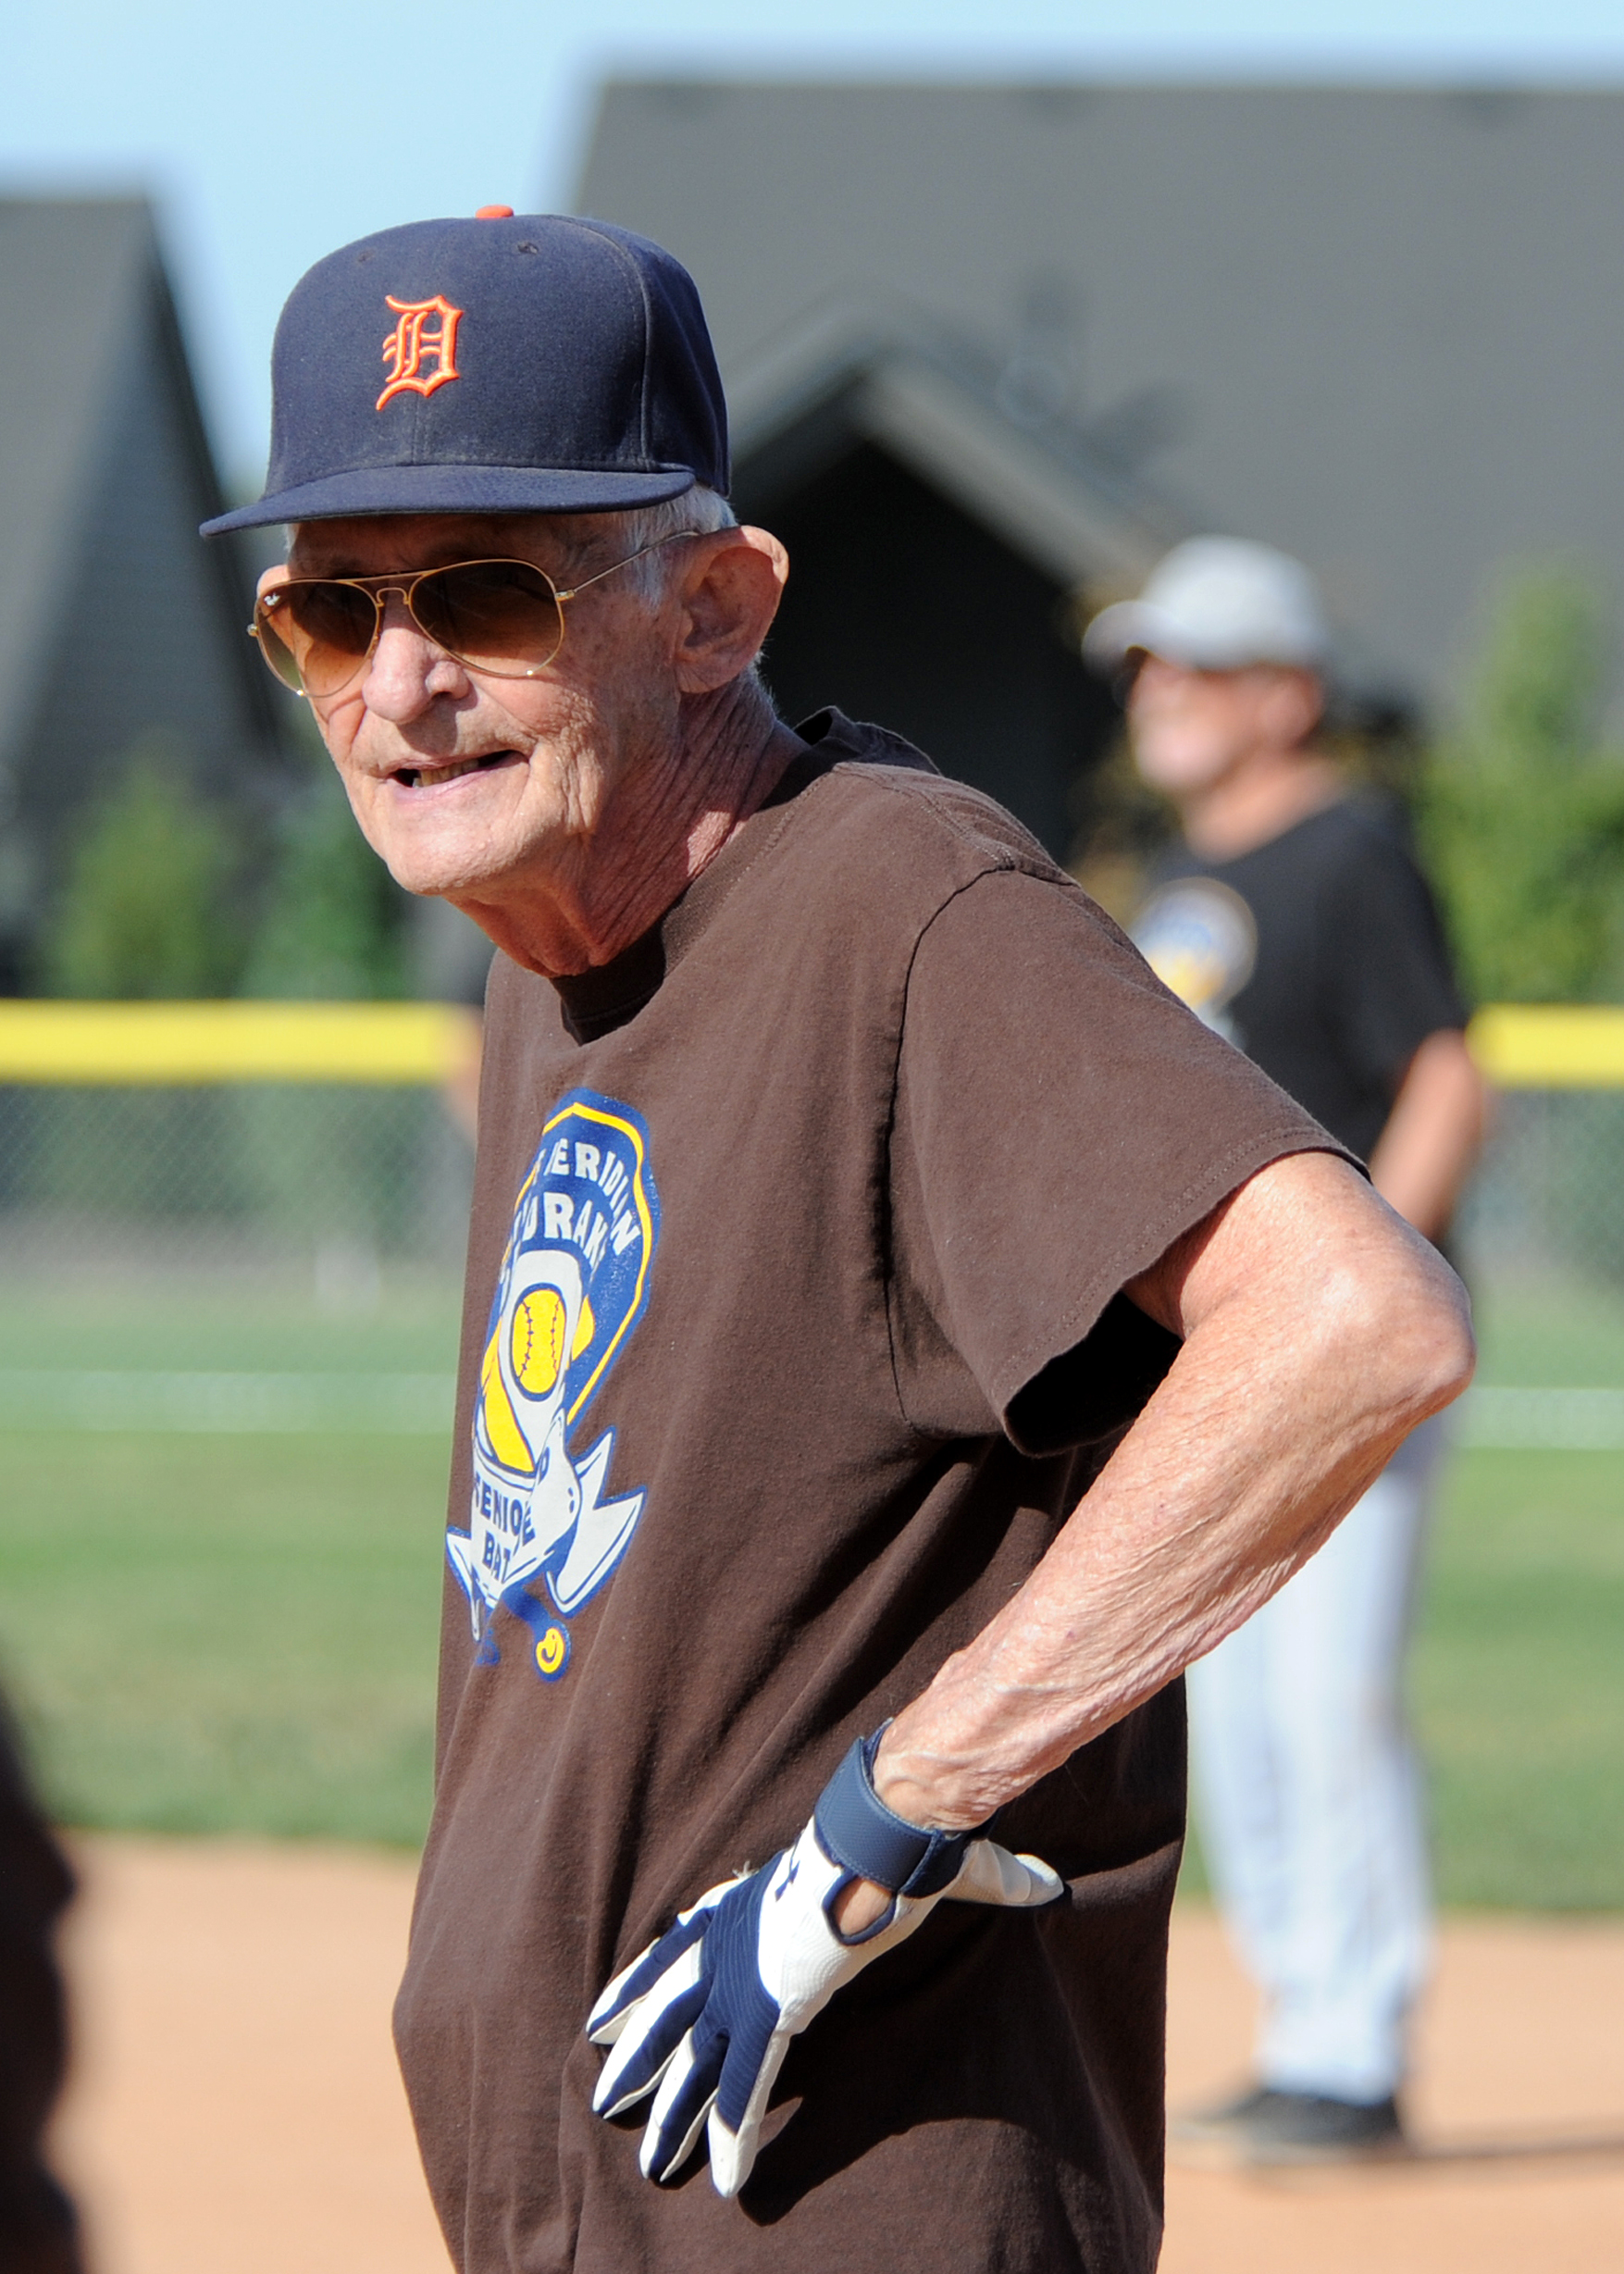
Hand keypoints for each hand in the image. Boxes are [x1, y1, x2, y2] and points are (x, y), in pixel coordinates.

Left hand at [586, 1732, 1062, 2196]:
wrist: (889, 1831)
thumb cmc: (905, 1838)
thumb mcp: (933, 1865)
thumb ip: (987, 1881)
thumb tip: (1047, 1883)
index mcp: (755, 1901)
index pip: (685, 1944)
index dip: (645, 1980)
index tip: (606, 2009)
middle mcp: (736, 1941)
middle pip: (671, 2009)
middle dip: (637, 2054)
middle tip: (603, 2092)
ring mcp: (750, 1977)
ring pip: (694, 2058)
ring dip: (667, 2108)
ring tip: (640, 2154)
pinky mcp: (775, 2009)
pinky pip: (746, 2085)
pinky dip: (733, 2132)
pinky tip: (725, 2178)